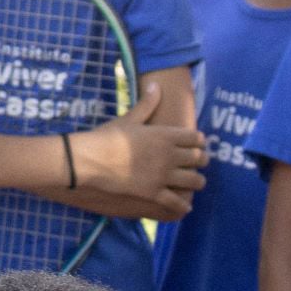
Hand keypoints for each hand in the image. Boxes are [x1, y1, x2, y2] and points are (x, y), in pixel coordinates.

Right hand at [71, 81, 208, 215]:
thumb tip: (156, 85)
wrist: (89, 160)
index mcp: (165, 135)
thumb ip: (146, 104)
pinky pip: (176, 202)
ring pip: (194, 181)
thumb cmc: (107, 137)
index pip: (196, 137)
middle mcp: (169, 155)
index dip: (200, 141)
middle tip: (200, 163)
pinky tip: (185, 206)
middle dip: (201, 161)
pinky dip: (183, 205)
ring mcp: (162, 176)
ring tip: (195, 183)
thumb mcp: (128, 119)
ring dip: (197, 182)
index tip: (199, 143)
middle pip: (199, 159)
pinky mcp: (153, 194)